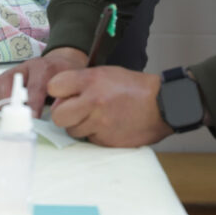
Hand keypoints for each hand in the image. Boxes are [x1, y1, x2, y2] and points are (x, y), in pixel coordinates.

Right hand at [0, 47, 86, 116]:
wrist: (59, 62)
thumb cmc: (65, 76)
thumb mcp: (72, 83)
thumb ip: (66, 96)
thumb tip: (58, 112)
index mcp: (44, 68)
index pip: (35, 86)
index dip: (33, 103)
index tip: (32, 118)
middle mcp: (25, 67)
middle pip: (8, 81)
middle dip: (9, 102)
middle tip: (15, 120)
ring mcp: (12, 72)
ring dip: (0, 102)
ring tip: (9, 118)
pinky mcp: (3, 79)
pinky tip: (2, 111)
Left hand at [48, 67, 173, 146]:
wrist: (161, 105)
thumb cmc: (132, 87)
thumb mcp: (105, 74)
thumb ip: (81, 83)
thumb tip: (60, 98)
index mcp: (91, 81)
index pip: (54, 87)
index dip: (57, 92)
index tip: (64, 94)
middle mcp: (92, 102)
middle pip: (58, 116)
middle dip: (64, 115)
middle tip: (74, 112)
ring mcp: (99, 124)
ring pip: (73, 131)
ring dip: (80, 126)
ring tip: (97, 118)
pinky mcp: (106, 141)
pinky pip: (90, 140)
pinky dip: (95, 135)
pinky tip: (108, 126)